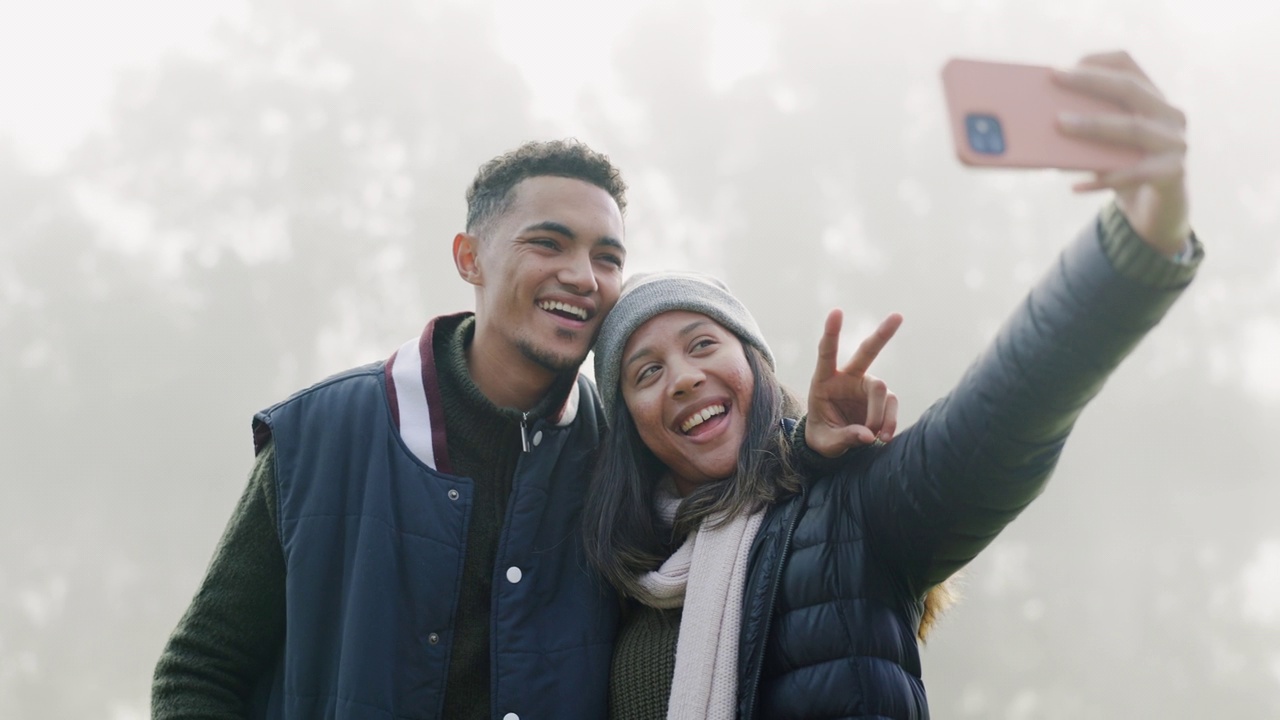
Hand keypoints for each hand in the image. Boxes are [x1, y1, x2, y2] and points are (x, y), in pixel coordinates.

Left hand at [805, 309, 902, 458]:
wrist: (833, 442)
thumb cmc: (822, 436)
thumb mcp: (824, 442)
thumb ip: (844, 437)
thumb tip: (868, 435)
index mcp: (823, 380)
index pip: (827, 353)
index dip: (831, 333)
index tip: (836, 312)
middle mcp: (848, 377)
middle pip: (867, 352)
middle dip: (882, 334)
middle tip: (898, 316)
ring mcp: (867, 386)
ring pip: (881, 390)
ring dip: (879, 414)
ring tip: (875, 437)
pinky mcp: (882, 399)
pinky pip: (891, 405)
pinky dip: (890, 422)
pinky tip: (884, 437)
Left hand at [1053, 51, 1190, 255]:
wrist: (1155, 209)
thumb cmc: (1121, 168)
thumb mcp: (1104, 145)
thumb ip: (1087, 129)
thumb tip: (1043, 122)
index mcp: (1152, 98)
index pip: (1128, 64)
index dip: (1096, 61)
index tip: (1061, 67)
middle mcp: (1170, 114)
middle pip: (1130, 88)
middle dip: (1091, 82)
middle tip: (1055, 80)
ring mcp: (1176, 142)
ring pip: (1133, 128)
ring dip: (1094, 124)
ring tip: (1059, 125)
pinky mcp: (1174, 172)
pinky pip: (1135, 174)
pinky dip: (1103, 180)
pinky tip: (1075, 186)